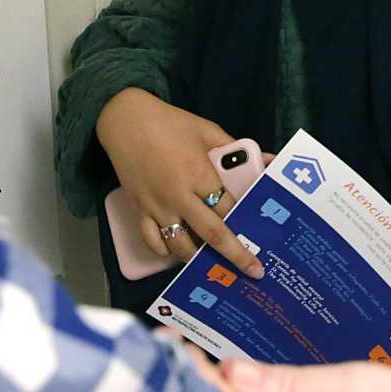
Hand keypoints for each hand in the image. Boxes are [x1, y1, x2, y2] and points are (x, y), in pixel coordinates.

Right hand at [96, 89, 263, 276]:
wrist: (125, 120)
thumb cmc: (169, 123)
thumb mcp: (206, 130)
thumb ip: (234, 149)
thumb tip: (265, 160)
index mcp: (199, 174)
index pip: (229, 207)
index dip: (245, 221)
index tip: (258, 234)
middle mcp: (179, 196)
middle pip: (213, 234)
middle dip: (236, 256)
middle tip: (253, 271)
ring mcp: (157, 206)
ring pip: (181, 245)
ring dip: (199, 257)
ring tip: (212, 263)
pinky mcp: (139, 210)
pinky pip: (153, 241)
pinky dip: (165, 251)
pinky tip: (177, 250)